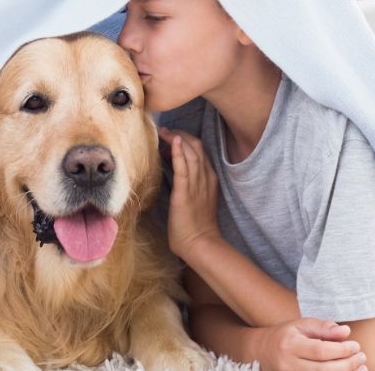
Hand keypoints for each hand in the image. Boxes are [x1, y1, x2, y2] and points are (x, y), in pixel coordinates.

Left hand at [159, 127, 221, 257]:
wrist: (200, 244)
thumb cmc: (196, 227)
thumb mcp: (196, 201)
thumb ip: (190, 187)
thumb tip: (177, 177)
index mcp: (210, 180)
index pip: (201, 153)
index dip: (187, 142)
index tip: (173, 137)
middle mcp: (206, 179)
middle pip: (197, 148)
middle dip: (182, 135)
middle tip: (166, 130)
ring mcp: (197, 185)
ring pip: (192, 153)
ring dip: (177, 139)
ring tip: (164, 132)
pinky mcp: (185, 192)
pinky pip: (184, 167)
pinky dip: (179, 152)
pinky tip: (173, 141)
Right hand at [257, 319, 366, 370]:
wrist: (262, 351)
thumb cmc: (286, 336)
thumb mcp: (302, 325)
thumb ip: (324, 327)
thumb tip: (346, 331)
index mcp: (289, 345)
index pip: (320, 350)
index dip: (342, 350)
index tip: (355, 345)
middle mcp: (288, 365)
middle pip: (324, 370)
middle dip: (348, 364)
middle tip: (361, 357)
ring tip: (360, 367)